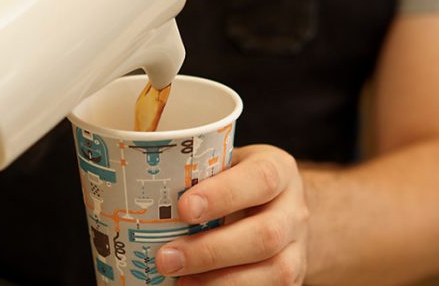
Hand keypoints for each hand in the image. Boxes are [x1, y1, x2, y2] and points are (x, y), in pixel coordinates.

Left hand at [156, 145, 308, 284]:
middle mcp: (294, 210)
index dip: (223, 195)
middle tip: (166, 258)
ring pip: (276, 272)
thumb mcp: (226, 165)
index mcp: (278, 170)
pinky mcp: (294, 278)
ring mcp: (299, 248)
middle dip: (212, 251)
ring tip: (180, 282)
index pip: (259, 179)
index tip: (183, 209)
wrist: (280, 208)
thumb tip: (139, 192)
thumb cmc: (237, 182)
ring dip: (221, 282)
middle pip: (266, 234)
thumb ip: (199, 175)